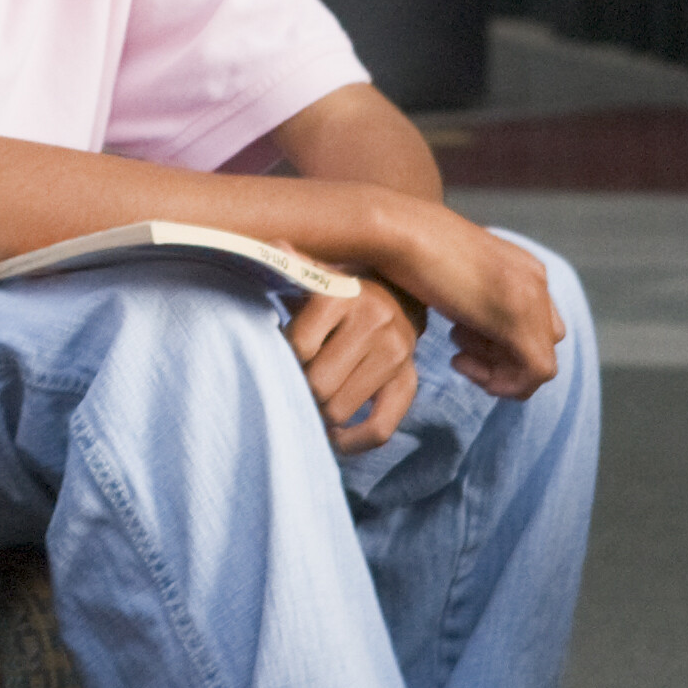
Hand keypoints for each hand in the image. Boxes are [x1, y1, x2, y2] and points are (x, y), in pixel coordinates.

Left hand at [283, 280, 425, 450]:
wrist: (395, 292)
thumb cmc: (339, 290)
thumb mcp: (316, 274)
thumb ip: (294, 266)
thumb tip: (277, 246)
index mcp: (344, 294)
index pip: (298, 347)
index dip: (284, 358)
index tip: (281, 355)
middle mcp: (375, 322)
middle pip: (319, 384)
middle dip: (301, 389)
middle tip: (294, 384)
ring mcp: (396, 354)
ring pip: (341, 409)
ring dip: (321, 414)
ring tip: (312, 402)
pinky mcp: (410, 380)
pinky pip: (381, 428)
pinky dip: (354, 441)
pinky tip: (336, 435)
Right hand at [382, 212, 567, 400]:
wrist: (395, 232)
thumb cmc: (407, 251)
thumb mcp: (453, 273)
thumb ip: (475, 295)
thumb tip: (471, 329)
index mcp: (524, 266)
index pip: (538, 323)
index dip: (504, 343)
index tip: (461, 342)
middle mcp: (536, 279)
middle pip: (543, 343)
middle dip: (504, 360)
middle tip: (460, 353)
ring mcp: (530, 298)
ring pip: (542, 362)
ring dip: (499, 373)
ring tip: (456, 355)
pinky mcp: (517, 319)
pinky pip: (537, 371)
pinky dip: (504, 383)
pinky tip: (459, 364)